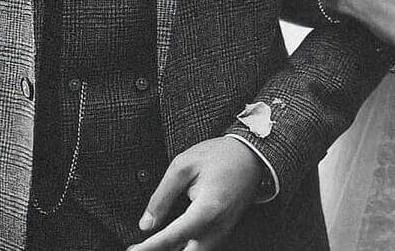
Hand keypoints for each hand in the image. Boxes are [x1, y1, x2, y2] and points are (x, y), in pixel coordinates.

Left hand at [128, 136, 262, 250]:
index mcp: (207, 209)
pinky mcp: (223, 232)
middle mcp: (217, 228)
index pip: (172, 237)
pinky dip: (185, 247)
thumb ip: (162, 196)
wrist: (253, 154)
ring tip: (152, 245)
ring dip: (174, 250)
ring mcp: (222, 233)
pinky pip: (201, 249)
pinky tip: (172, 243)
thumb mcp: (185, 165)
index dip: (149, 248)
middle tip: (140, 249)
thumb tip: (145, 224)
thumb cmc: (219, 155)